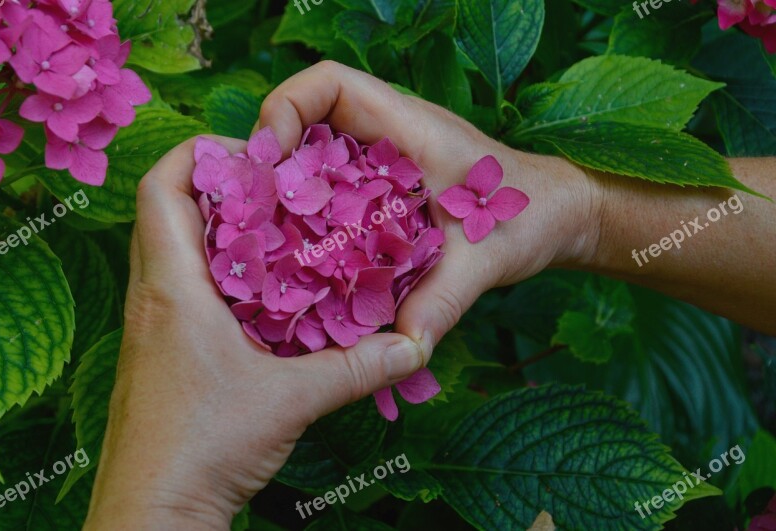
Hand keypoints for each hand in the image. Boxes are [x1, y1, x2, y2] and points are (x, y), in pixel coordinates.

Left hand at [83, 136, 426, 529]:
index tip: (251, 152)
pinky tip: (263, 297)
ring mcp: (150, 329)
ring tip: (276, 232)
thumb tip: (411, 347)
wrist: (151, 517)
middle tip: (277, 189)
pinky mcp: (158, 356)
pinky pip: (180, 291)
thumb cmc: (204, 447)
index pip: (162, 187)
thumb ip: (355, 369)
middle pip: (168, 211)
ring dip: (218, 233)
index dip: (198, 154)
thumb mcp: (290, 401)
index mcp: (171, 288)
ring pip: (174, 252)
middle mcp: (151, 298)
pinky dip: (217, 276)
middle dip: (219, 189)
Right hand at [257, 61, 601, 358]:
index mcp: (408, 128)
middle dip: (273, 159)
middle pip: (305, 121)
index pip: (329, 84)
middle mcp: (387, 136)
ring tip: (267, 236)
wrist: (555, 214)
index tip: (272, 158)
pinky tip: (303, 254)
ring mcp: (381, 162)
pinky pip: (332, 188)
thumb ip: (443, 300)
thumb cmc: (529, 215)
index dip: (287, 107)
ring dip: (288, 190)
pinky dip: (311, 212)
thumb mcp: (486, 259)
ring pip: (314, 157)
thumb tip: (402, 349)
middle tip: (255, 212)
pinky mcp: (382, 188)